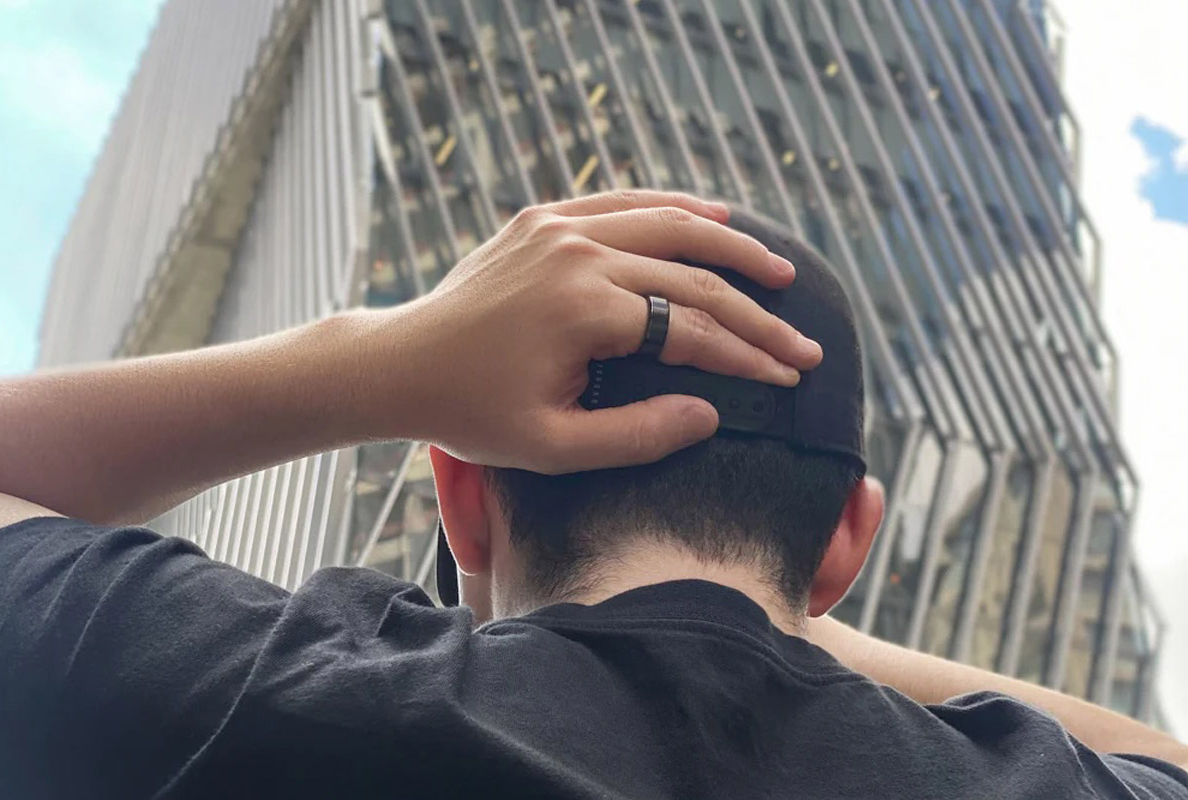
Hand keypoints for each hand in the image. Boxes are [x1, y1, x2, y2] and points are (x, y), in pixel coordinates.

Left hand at [381, 191, 822, 472]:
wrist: (401, 364)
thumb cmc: (471, 414)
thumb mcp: (552, 447)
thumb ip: (637, 435)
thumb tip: (712, 415)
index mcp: (582, 310)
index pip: (691, 329)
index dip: (747, 356)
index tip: (790, 375)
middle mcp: (578, 254)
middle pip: (692, 276)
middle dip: (755, 313)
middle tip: (802, 341)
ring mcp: (559, 226)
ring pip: (667, 224)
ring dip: (729, 248)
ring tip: (778, 272)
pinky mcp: (544, 217)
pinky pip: (623, 202)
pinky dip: (673, 210)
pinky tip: (714, 219)